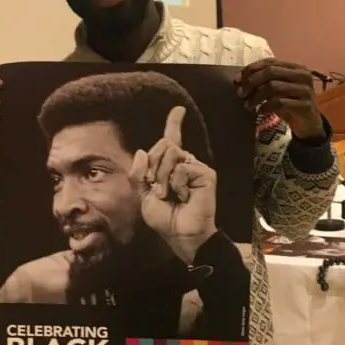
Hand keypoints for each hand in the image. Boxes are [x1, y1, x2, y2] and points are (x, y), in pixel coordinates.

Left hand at [129, 105, 217, 264]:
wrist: (181, 234)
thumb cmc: (165, 218)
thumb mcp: (143, 196)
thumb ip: (138, 174)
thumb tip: (141, 151)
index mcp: (169, 166)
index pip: (171, 140)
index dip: (174, 123)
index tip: (179, 109)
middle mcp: (184, 162)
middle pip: (162, 145)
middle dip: (153, 168)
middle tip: (159, 190)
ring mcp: (195, 166)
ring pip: (169, 154)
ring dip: (163, 177)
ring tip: (171, 194)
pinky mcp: (205, 173)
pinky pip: (181, 168)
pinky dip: (177, 184)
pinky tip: (184, 196)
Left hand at [235, 59, 323, 138]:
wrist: (308, 123)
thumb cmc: (290, 103)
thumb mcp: (276, 90)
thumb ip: (262, 82)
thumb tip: (238, 80)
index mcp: (296, 67)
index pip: (270, 62)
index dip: (251, 69)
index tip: (237, 80)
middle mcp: (303, 75)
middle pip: (271, 72)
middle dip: (252, 82)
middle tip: (241, 93)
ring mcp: (305, 90)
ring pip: (273, 87)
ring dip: (256, 96)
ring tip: (248, 105)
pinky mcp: (305, 105)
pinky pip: (279, 102)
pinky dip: (266, 106)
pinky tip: (260, 111)